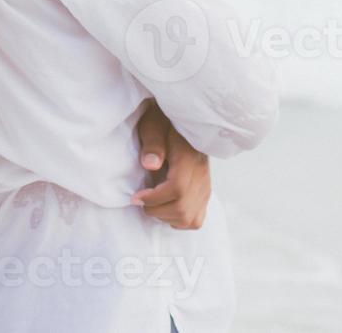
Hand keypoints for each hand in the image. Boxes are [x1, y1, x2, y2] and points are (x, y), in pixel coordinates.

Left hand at [132, 101, 210, 228]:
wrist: (184, 121)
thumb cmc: (163, 123)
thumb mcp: (152, 125)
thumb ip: (152, 144)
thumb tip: (150, 165)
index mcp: (188, 159)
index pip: (177, 189)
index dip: (154, 198)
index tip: (135, 196)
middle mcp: (201, 176)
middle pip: (183, 209)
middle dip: (156, 210)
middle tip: (140, 200)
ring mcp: (205, 187)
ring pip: (190, 219)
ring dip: (166, 217)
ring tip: (152, 204)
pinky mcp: (204, 194)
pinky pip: (196, 220)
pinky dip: (179, 220)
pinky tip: (165, 208)